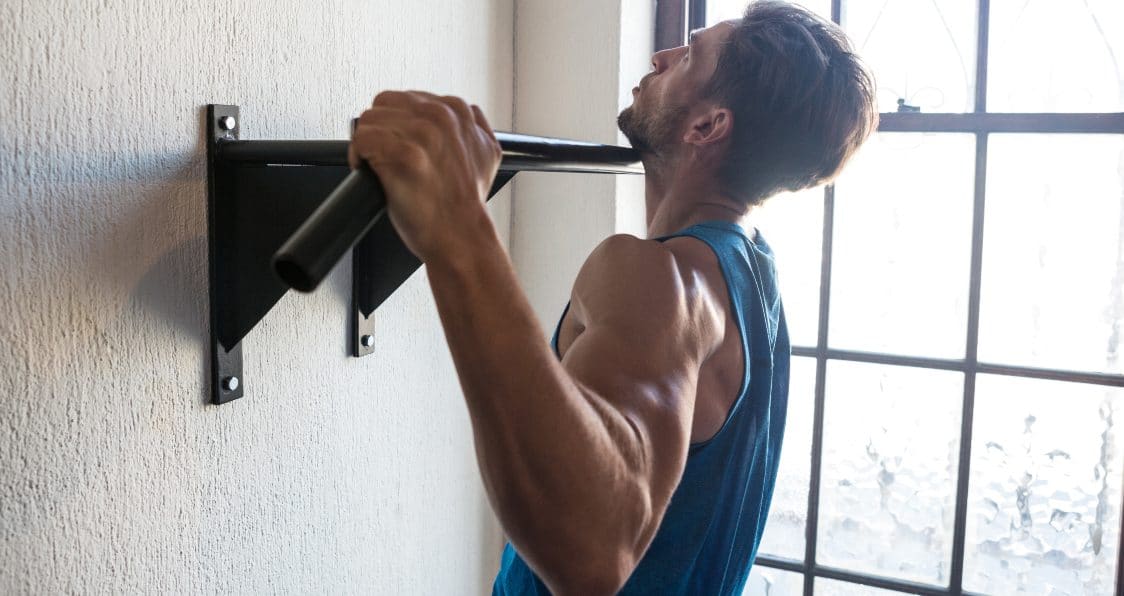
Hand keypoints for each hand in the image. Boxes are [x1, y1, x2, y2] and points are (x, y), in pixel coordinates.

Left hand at [348, 91, 502, 262]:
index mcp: (457, 111)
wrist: (461, 235)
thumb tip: (465, 116)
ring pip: (369, 119)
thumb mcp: (488, 154)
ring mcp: (422, 133)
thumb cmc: (466, 204)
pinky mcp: (402, 154)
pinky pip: (362, 139)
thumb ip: (474, 126)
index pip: (406, 98)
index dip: (395, 124)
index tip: (396, 144)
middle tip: (381, 154)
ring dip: (366, 143)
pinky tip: (368, 170)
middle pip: (384, 104)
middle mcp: (440, 116)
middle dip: (378, 129)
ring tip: (375, 164)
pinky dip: (357, 156)